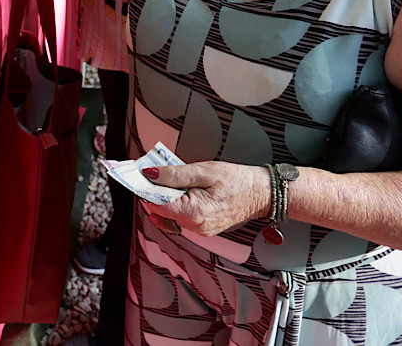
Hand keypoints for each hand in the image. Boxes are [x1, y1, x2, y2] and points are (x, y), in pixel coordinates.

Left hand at [139, 162, 270, 236]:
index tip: (139, 175)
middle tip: (159, 173)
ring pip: (170, 215)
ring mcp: (200, 230)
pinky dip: (178, 204)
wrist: (262, 193)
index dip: (145, 188)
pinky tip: (185, 191)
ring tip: (177, 181)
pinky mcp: (203, 228)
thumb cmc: (238, 181)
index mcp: (194, 213)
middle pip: (160, 210)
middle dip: (156, 192)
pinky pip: (181, 217)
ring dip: (167, 198)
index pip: (155, 204)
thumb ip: (173, 174)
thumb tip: (150, 174)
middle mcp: (195, 227)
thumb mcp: (203, 171)